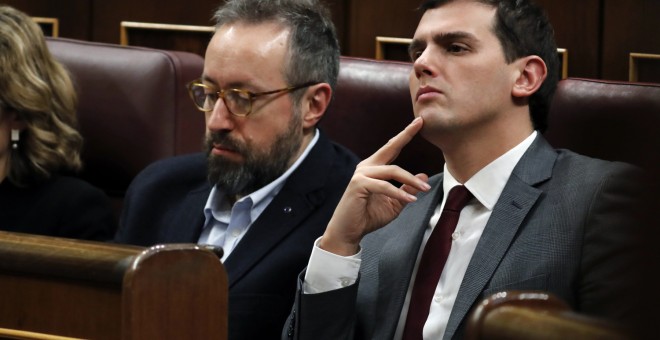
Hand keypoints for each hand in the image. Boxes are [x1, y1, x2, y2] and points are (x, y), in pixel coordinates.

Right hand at [320, 117, 430, 255]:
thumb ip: (407, 189)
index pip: (392, 148)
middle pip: (390, 148)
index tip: (419, 122)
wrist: (348, 232)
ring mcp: (361, 174)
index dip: (405, 134)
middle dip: (406, 135)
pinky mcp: (359, 184)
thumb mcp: (394, 203)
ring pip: (393, 171)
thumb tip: (423, 176)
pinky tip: (410, 200)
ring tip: (425, 189)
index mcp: (374, 168)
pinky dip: (399, 193)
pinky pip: (385, 186)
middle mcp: (366, 167)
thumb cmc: (368, 217)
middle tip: (421, 123)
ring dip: (411, 180)